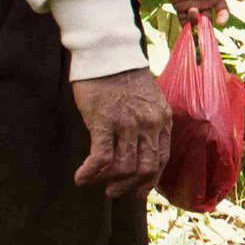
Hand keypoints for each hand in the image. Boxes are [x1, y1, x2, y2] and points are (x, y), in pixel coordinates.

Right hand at [71, 68, 172, 197]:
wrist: (108, 54)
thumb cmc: (123, 76)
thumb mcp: (148, 99)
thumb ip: (149, 122)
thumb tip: (141, 146)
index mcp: (163, 119)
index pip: (162, 159)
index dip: (150, 179)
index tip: (139, 189)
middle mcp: (149, 124)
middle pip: (145, 168)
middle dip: (130, 186)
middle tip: (114, 191)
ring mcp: (128, 124)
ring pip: (124, 167)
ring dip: (108, 181)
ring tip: (95, 182)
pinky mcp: (104, 122)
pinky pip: (101, 158)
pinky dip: (90, 172)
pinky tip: (81, 177)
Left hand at [169, 0, 240, 26]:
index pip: (222, 12)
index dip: (223, 18)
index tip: (220, 22)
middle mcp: (205, 4)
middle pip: (209, 20)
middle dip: (207, 23)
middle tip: (203, 20)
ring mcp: (192, 6)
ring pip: (196, 22)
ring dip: (195, 21)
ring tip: (192, 9)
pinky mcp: (180, 8)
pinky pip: (184, 21)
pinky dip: (185, 26)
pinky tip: (186, 21)